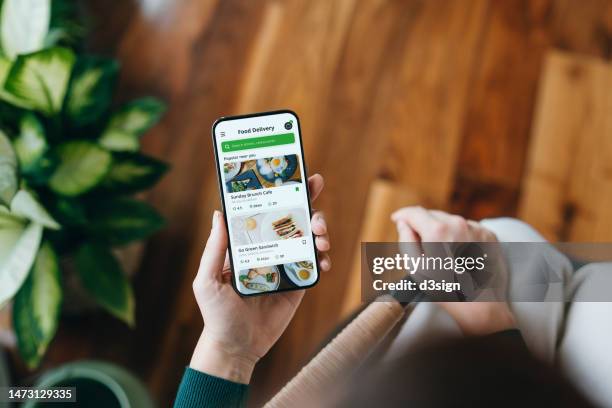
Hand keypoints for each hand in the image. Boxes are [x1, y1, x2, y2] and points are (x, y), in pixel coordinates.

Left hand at [190, 174, 330, 382]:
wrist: (236, 348)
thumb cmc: (217, 314)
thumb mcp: (207, 280)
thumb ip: (215, 249)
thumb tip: (220, 213)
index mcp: (248, 243)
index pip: (267, 211)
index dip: (283, 193)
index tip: (298, 177)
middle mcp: (269, 249)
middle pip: (294, 219)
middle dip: (310, 206)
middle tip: (316, 207)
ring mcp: (285, 265)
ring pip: (309, 238)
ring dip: (321, 231)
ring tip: (321, 238)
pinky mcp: (298, 284)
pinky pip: (315, 265)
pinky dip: (323, 260)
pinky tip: (323, 261)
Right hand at [391, 207, 515, 335]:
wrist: (482, 305)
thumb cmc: (447, 290)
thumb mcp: (416, 268)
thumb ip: (406, 241)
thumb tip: (403, 223)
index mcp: (438, 231)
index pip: (415, 213)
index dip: (403, 215)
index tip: (397, 218)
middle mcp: (459, 224)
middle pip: (433, 215)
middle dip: (423, 225)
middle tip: (420, 243)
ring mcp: (477, 228)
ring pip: (451, 221)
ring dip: (442, 230)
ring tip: (443, 253)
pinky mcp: (489, 234)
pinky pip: (468, 228)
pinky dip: (460, 236)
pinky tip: (459, 254)